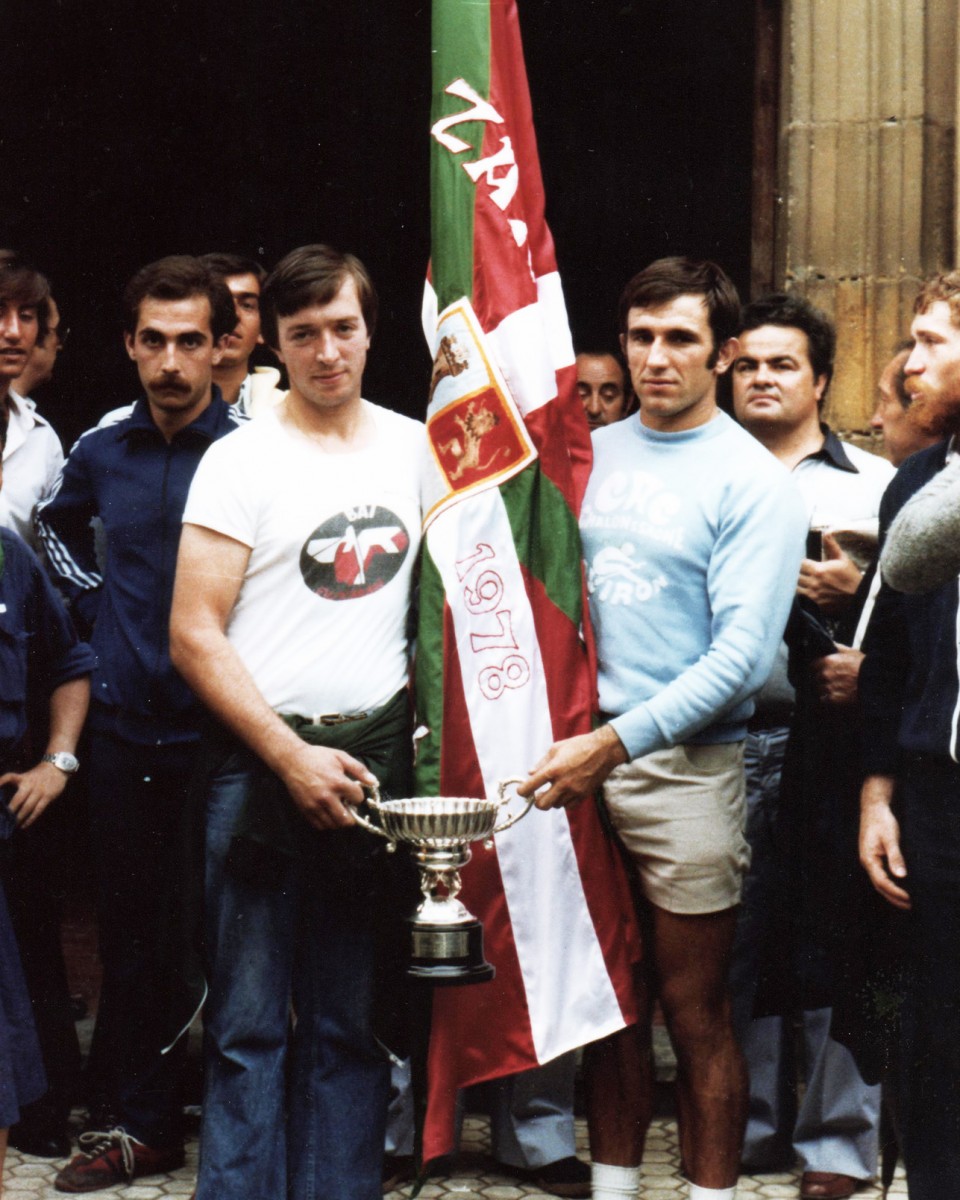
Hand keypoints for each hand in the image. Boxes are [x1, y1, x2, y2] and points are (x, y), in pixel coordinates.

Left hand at [0, 762, 69, 829]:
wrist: (57, 768)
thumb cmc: (38, 775)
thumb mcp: (27, 776)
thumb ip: (19, 786)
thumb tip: (9, 803)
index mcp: (23, 778)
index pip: (10, 777)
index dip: (1, 782)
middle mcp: (30, 784)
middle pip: (18, 798)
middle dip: (10, 810)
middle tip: (3, 819)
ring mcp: (39, 791)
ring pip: (28, 807)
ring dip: (19, 817)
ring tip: (12, 825)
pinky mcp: (48, 796)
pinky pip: (38, 810)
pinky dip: (30, 819)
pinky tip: (24, 825)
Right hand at [279, 744, 377, 831]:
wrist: (292, 760)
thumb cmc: (318, 757)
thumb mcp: (341, 757)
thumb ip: (359, 770)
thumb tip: (374, 782)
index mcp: (337, 782)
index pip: (358, 799)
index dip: (359, 796)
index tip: (354, 792)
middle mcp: (326, 797)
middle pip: (347, 820)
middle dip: (352, 816)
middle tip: (350, 807)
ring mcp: (314, 805)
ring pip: (333, 825)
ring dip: (340, 820)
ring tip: (339, 809)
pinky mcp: (305, 810)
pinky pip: (320, 826)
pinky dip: (327, 823)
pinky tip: (328, 813)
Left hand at [517, 725, 628, 809]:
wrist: (603, 750)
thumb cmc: (579, 745)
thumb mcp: (556, 748)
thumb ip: (542, 762)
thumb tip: (530, 773)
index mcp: (553, 770)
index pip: (531, 786)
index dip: (523, 791)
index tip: (522, 791)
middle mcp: (563, 783)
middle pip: (542, 804)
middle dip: (537, 801)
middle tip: (538, 794)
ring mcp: (574, 791)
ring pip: (556, 806)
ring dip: (552, 800)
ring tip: (554, 789)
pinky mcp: (584, 795)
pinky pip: (569, 806)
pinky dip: (564, 802)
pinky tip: (565, 792)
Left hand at [797, 533, 862, 613]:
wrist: (860, 598)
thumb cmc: (851, 577)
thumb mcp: (842, 559)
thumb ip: (831, 546)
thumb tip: (826, 532)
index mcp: (819, 569)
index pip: (799, 564)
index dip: (799, 563)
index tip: (802, 564)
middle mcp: (814, 582)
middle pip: (795, 576)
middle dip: (796, 573)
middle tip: (800, 573)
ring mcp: (813, 595)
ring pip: (795, 588)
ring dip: (796, 584)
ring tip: (801, 582)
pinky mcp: (814, 605)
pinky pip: (800, 600)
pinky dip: (799, 596)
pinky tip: (804, 592)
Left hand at [810, 645, 863, 704]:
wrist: (875, 684)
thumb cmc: (865, 667)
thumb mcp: (851, 652)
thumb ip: (837, 648)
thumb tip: (829, 644)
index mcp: (827, 661)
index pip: (813, 666)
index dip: (818, 669)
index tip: (823, 672)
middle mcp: (825, 674)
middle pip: (816, 679)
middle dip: (822, 680)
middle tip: (834, 682)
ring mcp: (828, 687)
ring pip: (820, 690)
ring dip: (825, 690)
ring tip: (838, 690)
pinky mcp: (832, 699)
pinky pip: (825, 700)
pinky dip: (830, 700)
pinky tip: (839, 697)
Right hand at [859, 774, 909, 909]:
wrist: (873, 808)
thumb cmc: (882, 822)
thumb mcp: (890, 838)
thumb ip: (895, 857)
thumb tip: (901, 876)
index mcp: (869, 859)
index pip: (882, 882)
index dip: (895, 892)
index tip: (909, 899)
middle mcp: (867, 862)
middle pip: (879, 886)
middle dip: (893, 897)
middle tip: (910, 906)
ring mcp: (869, 860)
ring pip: (879, 881)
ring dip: (891, 892)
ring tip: (905, 901)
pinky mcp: (873, 857)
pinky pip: (880, 875)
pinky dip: (889, 884)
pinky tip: (898, 885)